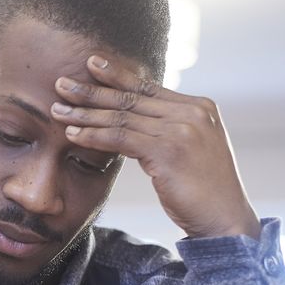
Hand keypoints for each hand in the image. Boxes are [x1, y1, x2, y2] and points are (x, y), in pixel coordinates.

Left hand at [50, 55, 260, 239]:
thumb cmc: (204, 190)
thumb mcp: (191, 148)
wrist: (226, 220)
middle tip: (61, 83)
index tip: (92, 64)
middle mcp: (192, 112)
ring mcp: (182, 130)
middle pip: (131, 98)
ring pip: (121, 116)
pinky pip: (120, 138)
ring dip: (85, 114)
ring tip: (58, 111)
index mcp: (199, 107)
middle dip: (92, 90)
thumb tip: (136, 118)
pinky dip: (93, 135)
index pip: (149, 87)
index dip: (118, 75)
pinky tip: (73, 135)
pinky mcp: (168, 150)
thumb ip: (169, 128)